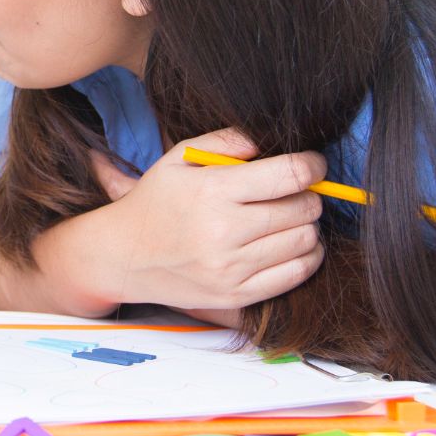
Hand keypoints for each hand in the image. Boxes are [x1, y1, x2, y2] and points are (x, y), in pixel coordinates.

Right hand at [87, 128, 327, 311]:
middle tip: (296, 193)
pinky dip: (306, 257)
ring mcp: (230, 268)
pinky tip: (292, 245)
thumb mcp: (179, 158)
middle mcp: (223, 231)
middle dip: (309, 196)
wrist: (122, 256)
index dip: (313, 166)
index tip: (313, 165)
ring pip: (305, 242)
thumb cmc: (156, 201)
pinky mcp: (235, 295)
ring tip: (289, 219)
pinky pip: (295, 275)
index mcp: (213, 191)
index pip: (289, 175)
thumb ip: (226, 140)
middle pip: (303, 209)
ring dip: (307, 227)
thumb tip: (268, 141)